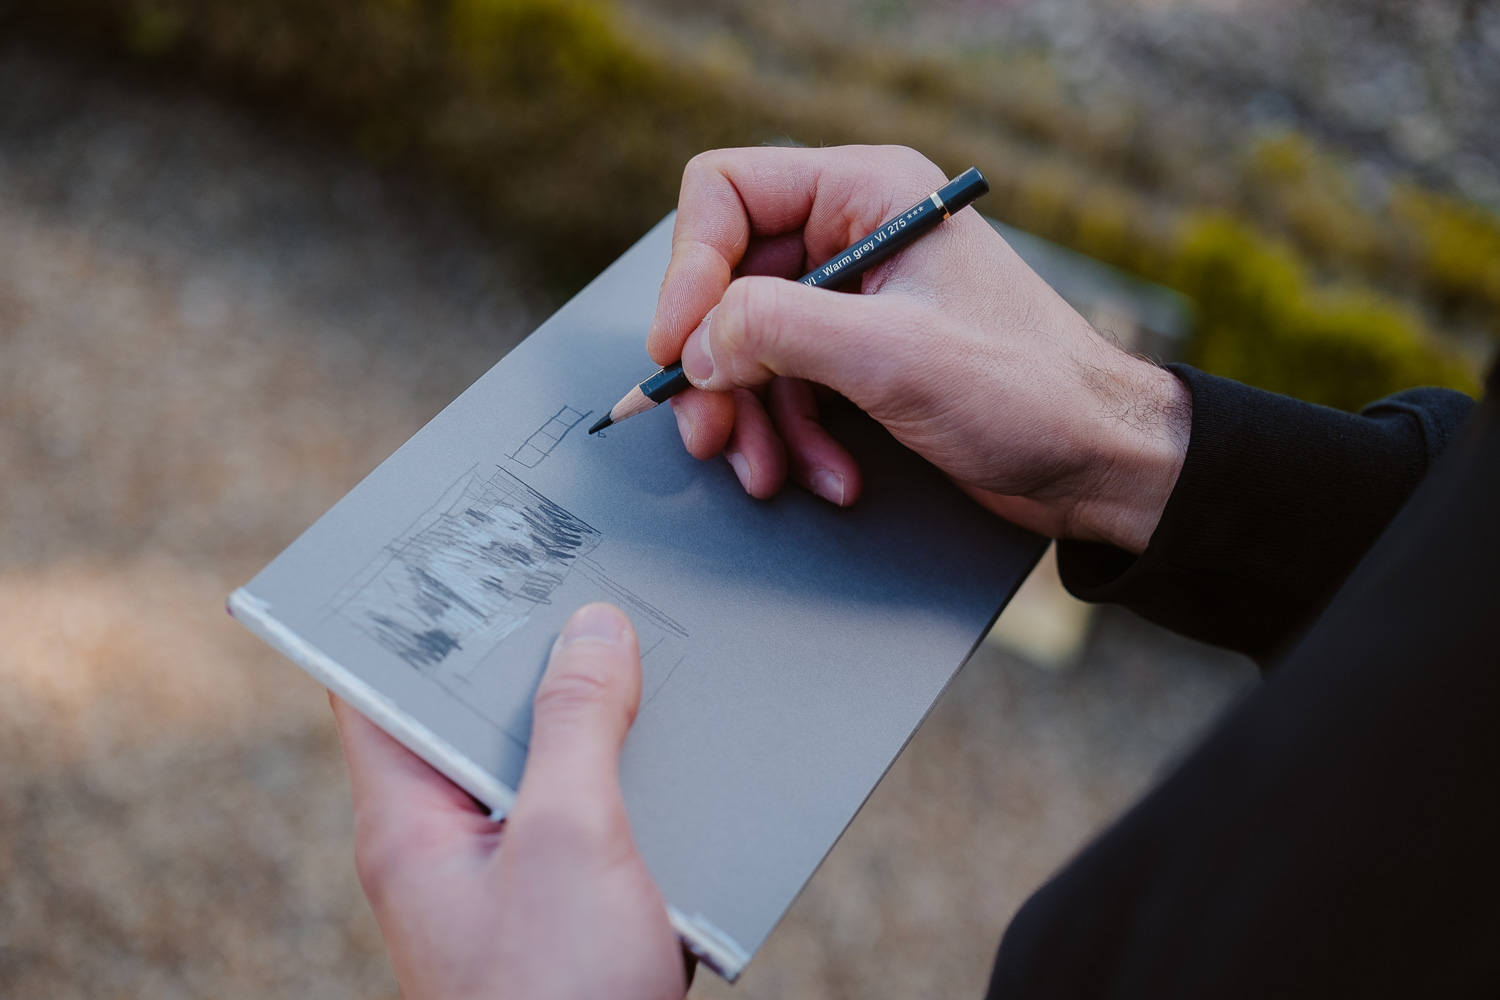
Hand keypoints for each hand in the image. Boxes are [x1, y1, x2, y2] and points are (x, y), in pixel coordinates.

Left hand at [332, 603, 686, 999]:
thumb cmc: (557, 998)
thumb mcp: (568, 839)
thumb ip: (576, 727)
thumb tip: (592, 630)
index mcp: (407, 826)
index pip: (378, 692)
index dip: (413, 623)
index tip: (457, 560)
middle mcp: (443, 850)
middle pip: (472, 723)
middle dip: (529, 663)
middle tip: (580, 595)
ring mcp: (501, 882)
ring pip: (538, 772)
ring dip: (589, 729)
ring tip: (642, 668)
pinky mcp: (557, 909)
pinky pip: (582, 820)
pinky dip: (621, 787)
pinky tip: (671, 764)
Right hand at [648, 144, 1189, 553]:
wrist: (1097, 462)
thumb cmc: (1028, 391)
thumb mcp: (892, 354)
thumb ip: (780, 331)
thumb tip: (697, 342)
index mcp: (868, 192)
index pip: (729, 193)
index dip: (688, 270)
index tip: (680, 348)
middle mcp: (855, 232)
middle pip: (728, 283)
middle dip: (718, 369)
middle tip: (708, 433)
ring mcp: (856, 298)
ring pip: (750, 346)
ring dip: (753, 419)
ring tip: (769, 472)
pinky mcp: (862, 356)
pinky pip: (789, 387)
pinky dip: (794, 438)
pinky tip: (827, 475)